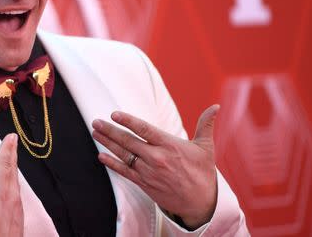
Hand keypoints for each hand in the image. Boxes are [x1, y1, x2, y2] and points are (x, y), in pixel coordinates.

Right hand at [0, 133, 23, 236]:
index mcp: (1, 195)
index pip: (5, 167)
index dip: (7, 151)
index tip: (10, 139)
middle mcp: (12, 197)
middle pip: (13, 169)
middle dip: (12, 153)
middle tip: (13, 141)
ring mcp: (17, 204)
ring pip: (16, 179)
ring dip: (14, 165)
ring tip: (12, 156)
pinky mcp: (18, 212)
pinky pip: (17, 188)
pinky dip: (14, 178)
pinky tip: (12, 181)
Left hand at [92, 105, 219, 228]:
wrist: (201, 204)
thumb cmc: (203, 173)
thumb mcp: (206, 147)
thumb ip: (205, 124)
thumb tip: (215, 106)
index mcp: (170, 146)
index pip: (145, 130)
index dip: (128, 121)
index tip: (114, 114)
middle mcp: (157, 158)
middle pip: (129, 142)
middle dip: (110, 131)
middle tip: (96, 122)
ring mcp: (149, 172)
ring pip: (124, 155)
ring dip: (108, 144)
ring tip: (95, 133)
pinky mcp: (145, 184)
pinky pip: (125, 172)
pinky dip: (112, 164)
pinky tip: (101, 156)